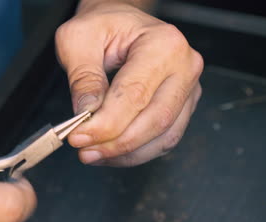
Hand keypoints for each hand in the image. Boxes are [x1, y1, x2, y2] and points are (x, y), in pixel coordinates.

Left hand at [55, 0, 202, 165]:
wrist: (119, 22)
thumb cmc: (102, 25)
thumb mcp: (78, 40)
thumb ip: (83, 77)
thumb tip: (87, 113)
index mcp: (163, 44)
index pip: (135, 95)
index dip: (105, 124)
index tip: (78, 137)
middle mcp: (184, 67)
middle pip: (156, 120)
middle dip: (116, 144)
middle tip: (84, 151)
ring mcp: (187, 89)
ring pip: (163, 137)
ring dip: (126, 154)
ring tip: (93, 154)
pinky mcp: (182, 106)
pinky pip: (163, 140)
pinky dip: (136, 152)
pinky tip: (110, 151)